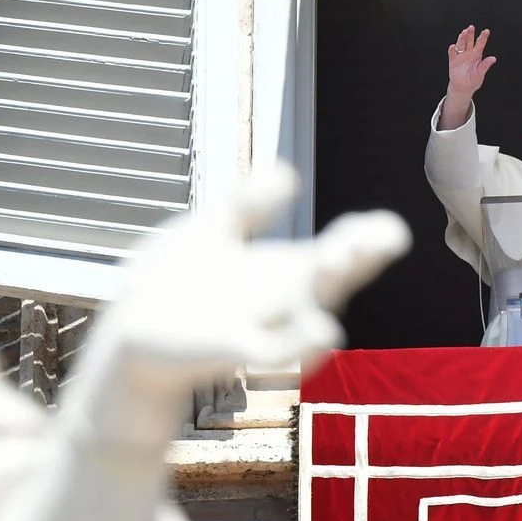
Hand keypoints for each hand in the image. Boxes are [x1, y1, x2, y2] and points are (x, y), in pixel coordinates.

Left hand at [83, 164, 410, 449]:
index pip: (337, 251)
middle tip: (387, 236)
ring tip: (349, 259)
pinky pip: (274, 349)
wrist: (130, 338)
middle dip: (359, 256)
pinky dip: (299, 342)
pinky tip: (325, 333)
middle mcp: (283, 300)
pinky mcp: (234, 351)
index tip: (391, 228)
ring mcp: (262, 327)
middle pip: (331, 276)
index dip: (366, 239)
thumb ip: (249, 206)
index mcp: (284, 270)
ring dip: (330, 288)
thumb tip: (288, 169)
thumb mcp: (212, 231)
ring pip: (309, 311)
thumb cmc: (175, 287)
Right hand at [447, 25, 497, 100]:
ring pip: (461, 45)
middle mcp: (468, 53)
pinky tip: (453, 46)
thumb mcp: (481, 73)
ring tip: (463, 33)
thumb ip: (485, 65)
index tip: (486, 31)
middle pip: (469, 41)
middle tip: (471, 27)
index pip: (480, 44)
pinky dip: (452, 50)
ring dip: (462, 39)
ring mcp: (460, 56)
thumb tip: (493, 58)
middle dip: (470, 34)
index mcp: (477, 55)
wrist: (463, 88)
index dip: (483, 37)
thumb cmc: (473, 80)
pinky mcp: (453, 61)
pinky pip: (452, 54)